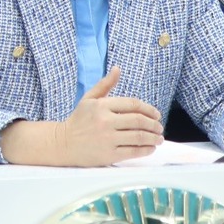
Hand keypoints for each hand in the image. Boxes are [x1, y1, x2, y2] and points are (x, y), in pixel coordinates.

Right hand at [0, 70, 163, 165]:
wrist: (63, 144)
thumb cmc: (78, 120)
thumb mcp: (88, 99)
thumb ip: (105, 85)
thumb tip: (118, 69)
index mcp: (101, 105)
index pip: (133, 104)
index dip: (149, 109)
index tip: (157, 114)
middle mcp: (105, 121)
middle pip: (139, 120)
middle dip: (154, 124)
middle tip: (160, 127)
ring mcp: (107, 138)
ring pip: (139, 136)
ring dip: (154, 138)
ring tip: (159, 138)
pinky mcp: (109, 154)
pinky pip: (133, 151)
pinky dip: (146, 149)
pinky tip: (150, 148)